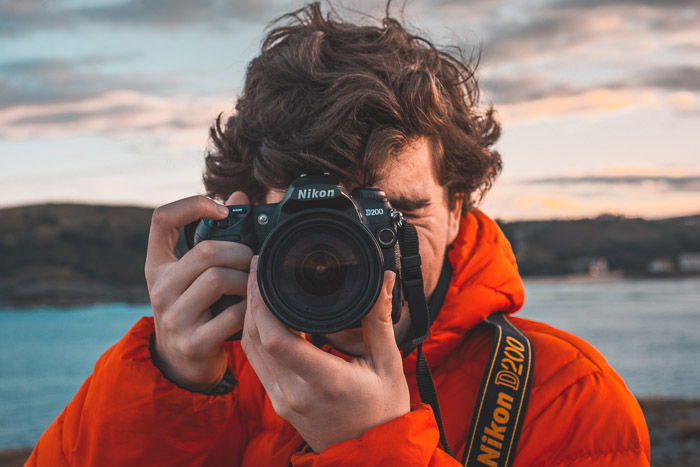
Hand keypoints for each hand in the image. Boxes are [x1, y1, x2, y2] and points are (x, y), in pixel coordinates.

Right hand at [145, 193, 252, 391]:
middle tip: (252, 260)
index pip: (162, 218)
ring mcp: (174, 317)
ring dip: (246, 280)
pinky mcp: (193, 342)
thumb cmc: (196, 307)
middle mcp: (160, 288)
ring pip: (217, 279)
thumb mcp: (194, 274)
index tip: (223, 210)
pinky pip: (232, 314)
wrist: (181, 362)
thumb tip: (239, 196)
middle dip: (240, 252)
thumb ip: (215, 236)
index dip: (193, 205)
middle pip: (205, 251)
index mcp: (158, 265)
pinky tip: (252, 309)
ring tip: (252, 285)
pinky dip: (249, 309)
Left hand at [242, 257, 409, 451]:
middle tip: (257, 268)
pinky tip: (264, 316)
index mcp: (324, 381)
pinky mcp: (278, 403)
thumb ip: (380, 319)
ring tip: (257, 285)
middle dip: (251, 299)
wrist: (372, 456)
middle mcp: (295, 393)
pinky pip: (257, 364)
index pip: (276, 339)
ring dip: (248, 316)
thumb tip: (385, 280)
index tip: (263, 273)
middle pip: (255, 339)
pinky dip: (255, 336)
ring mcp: (283, 401)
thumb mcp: (388, 364)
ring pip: (250, 351)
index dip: (262, 302)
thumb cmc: (384, 412)